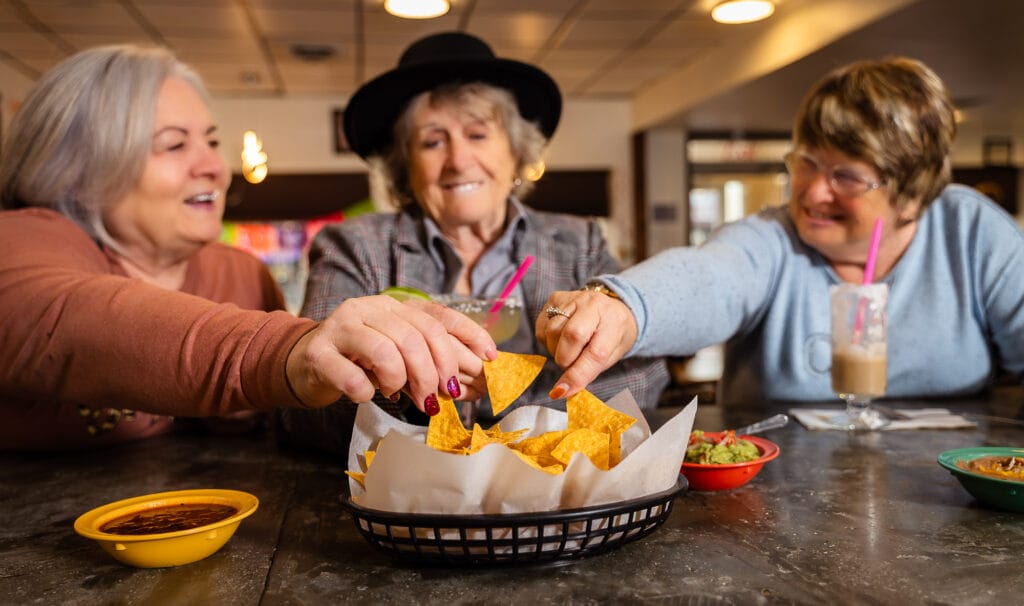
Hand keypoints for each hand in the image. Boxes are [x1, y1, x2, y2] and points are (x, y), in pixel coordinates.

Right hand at [285, 295, 496, 412]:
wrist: (304, 365)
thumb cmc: (360, 362)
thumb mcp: (400, 358)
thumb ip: (431, 365)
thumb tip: (471, 384)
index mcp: (394, 306)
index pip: (438, 315)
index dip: (468, 335)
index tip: (489, 359)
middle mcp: (369, 309)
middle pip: (415, 335)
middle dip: (435, 370)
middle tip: (441, 397)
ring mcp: (341, 328)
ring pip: (385, 350)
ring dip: (402, 380)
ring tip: (401, 395)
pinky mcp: (319, 353)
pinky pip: (351, 375)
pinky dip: (366, 391)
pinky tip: (368, 395)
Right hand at [534, 289, 637, 399]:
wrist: (612, 308)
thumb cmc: (613, 335)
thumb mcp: (611, 355)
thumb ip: (589, 371)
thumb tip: (562, 389)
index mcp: (614, 320)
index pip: (595, 352)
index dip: (577, 375)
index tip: (562, 391)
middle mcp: (592, 304)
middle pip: (570, 337)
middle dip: (565, 360)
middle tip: (571, 365)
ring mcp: (572, 298)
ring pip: (552, 332)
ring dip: (555, 350)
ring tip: (569, 350)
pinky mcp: (555, 298)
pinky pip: (542, 327)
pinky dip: (547, 341)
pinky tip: (559, 340)